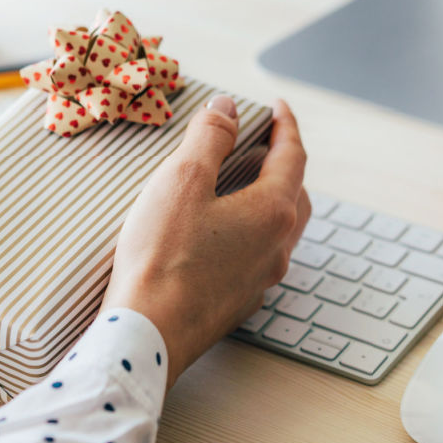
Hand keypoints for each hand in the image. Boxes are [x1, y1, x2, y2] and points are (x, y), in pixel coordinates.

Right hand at [104, 96, 309, 387]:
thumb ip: (209, 137)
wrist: (147, 335)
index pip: (293, 156)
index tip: (277, 107)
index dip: (285, 125)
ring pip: (280, 230)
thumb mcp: (181, 180)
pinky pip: (258, 257)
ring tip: (243, 185)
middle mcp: (277, 247)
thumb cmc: (161, 256)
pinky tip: (224, 233)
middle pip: (295, 194)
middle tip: (262, 143)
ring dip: (271, 200)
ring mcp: (261, 279)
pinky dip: (252, 232)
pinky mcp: (239, 303)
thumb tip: (228, 107)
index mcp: (272, 211)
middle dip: (283, 164)